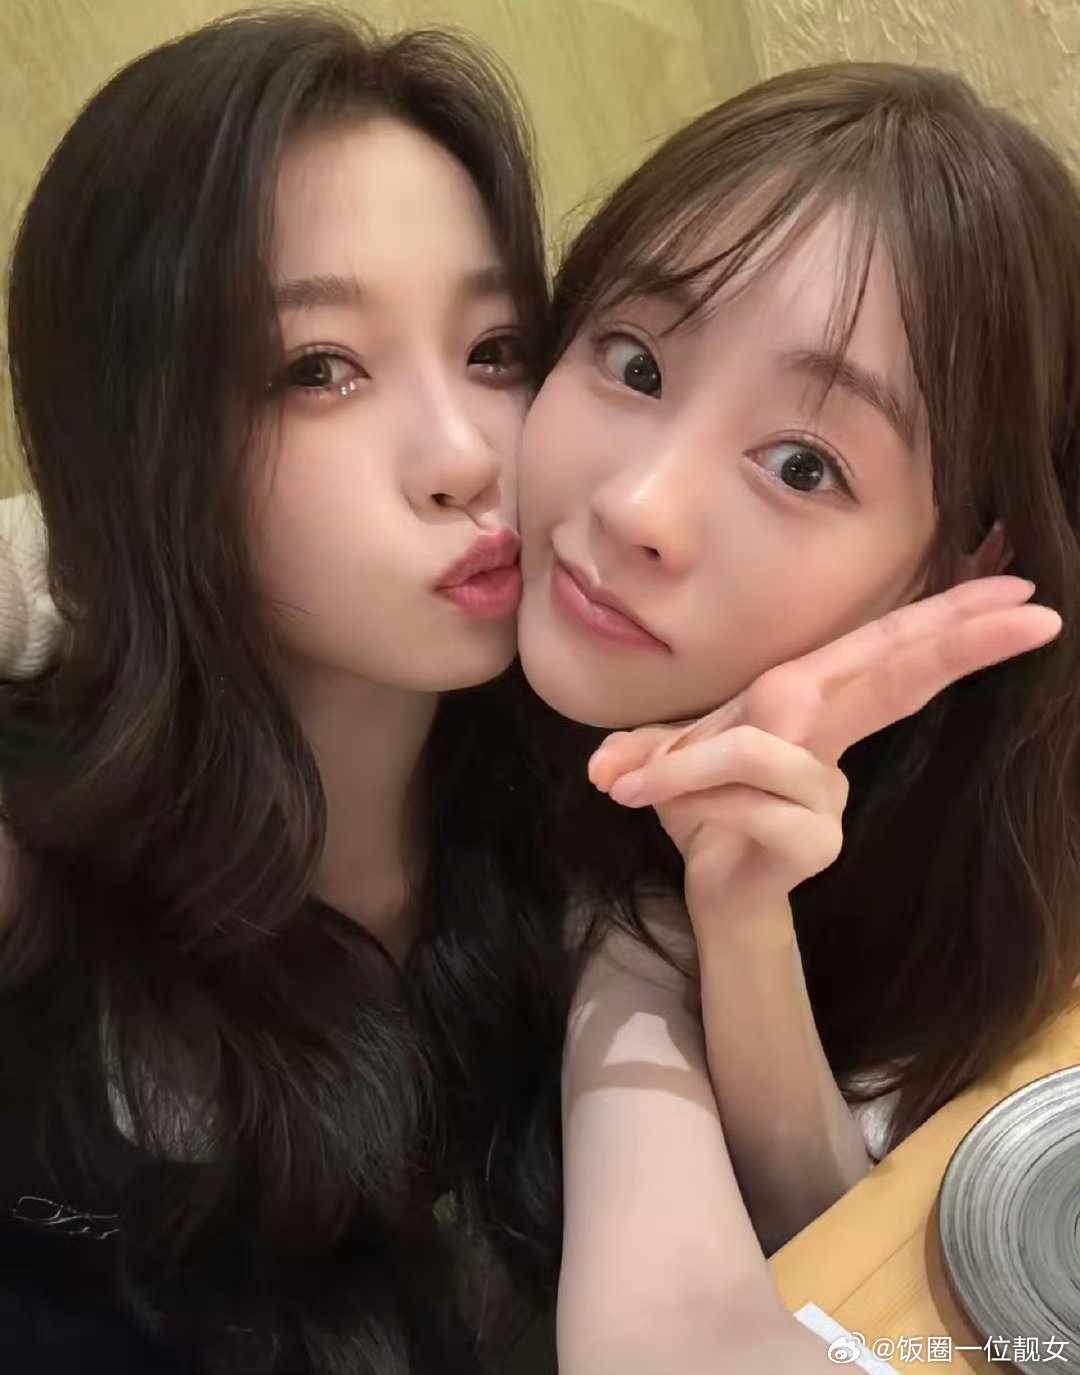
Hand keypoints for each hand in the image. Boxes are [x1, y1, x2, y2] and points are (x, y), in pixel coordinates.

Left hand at [588, 576, 1061, 927]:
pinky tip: (663, 811)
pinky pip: (748, 799)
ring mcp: (831, 793)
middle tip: (1032, 610)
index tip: (1016, 588)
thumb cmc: (705, 813)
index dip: (945, 615)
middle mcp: (828, 741)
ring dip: (691, 760)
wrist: (711, 893)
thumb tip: (603, 766)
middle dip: (956, 637)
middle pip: (893, 674)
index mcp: (809, 702)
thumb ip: (649, 747)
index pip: (883, 648)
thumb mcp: (668, 762)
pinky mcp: (818, 840)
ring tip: (634, 781)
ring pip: (768, 745)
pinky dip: (691, 798)